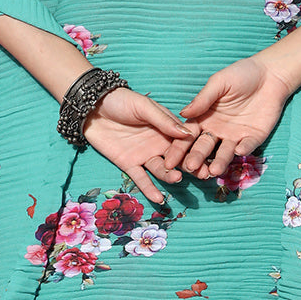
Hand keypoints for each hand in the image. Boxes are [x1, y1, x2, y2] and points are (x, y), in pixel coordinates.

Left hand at [81, 86, 198, 204]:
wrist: (92, 107)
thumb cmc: (121, 101)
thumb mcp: (144, 106)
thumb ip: (163, 121)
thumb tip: (187, 134)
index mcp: (167, 128)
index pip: (184, 142)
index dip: (195, 150)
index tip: (208, 159)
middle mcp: (159, 144)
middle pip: (177, 159)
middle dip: (190, 167)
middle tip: (203, 175)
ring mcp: (144, 155)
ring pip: (161, 169)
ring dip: (170, 176)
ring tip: (177, 179)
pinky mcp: (129, 164)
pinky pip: (141, 178)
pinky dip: (149, 189)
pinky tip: (159, 198)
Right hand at [165, 55, 293, 179]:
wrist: (270, 74)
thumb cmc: (241, 74)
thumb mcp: (219, 83)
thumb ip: (202, 99)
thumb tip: (182, 113)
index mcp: (203, 118)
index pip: (188, 135)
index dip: (178, 148)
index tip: (169, 161)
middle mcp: (216, 130)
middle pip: (203, 147)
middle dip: (196, 158)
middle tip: (190, 167)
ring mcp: (235, 136)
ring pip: (224, 152)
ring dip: (219, 162)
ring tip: (213, 171)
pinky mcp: (253, 138)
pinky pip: (247, 146)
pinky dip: (244, 149)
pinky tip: (238, 151)